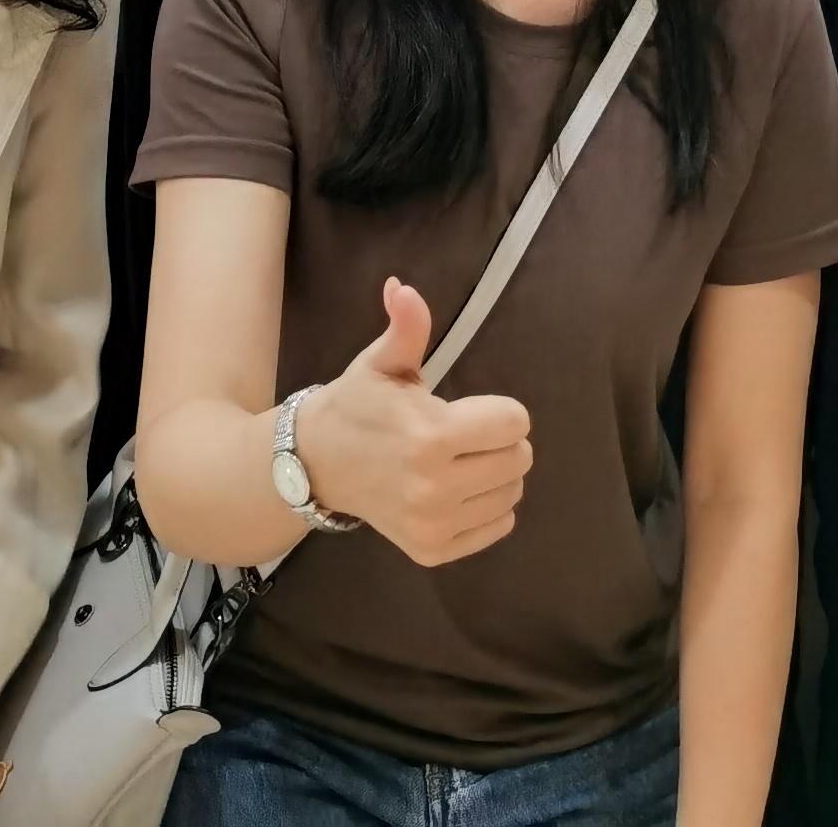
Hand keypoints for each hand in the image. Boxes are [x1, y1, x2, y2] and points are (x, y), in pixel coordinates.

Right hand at [292, 277, 533, 568]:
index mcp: (431, 436)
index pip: (515, 422)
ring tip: (459, 462)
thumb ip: (406, 328)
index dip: (498, 410)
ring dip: (495, 475)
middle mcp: (435, 486)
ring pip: (512, 494)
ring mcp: (433, 524)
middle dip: (499, 441)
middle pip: (519, 459)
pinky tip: (455, 491)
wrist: (317, 463)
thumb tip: (403, 287)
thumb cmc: (359, 406)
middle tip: (465, 435)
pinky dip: (487, 508)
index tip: (467, 409)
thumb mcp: (382, 362)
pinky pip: (497, 527)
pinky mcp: (432, 550)